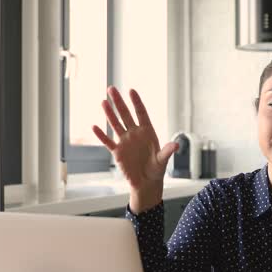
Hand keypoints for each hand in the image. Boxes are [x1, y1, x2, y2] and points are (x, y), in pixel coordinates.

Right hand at [92, 86, 178, 211]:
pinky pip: (108, 142)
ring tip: (103, 102)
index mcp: (148, 132)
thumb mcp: (162, 160)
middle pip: (126, 115)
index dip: (136, 102)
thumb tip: (176, 145)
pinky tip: (94, 127)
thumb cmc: (157, 169)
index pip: (141, 113)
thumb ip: (167, 151)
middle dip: (119, 102)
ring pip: (116, 125)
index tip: (131, 91)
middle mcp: (135, 134)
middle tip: (112, 89)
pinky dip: (101, 135)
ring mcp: (125, 141)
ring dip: (109, 114)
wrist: (146, 182)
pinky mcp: (118, 152)